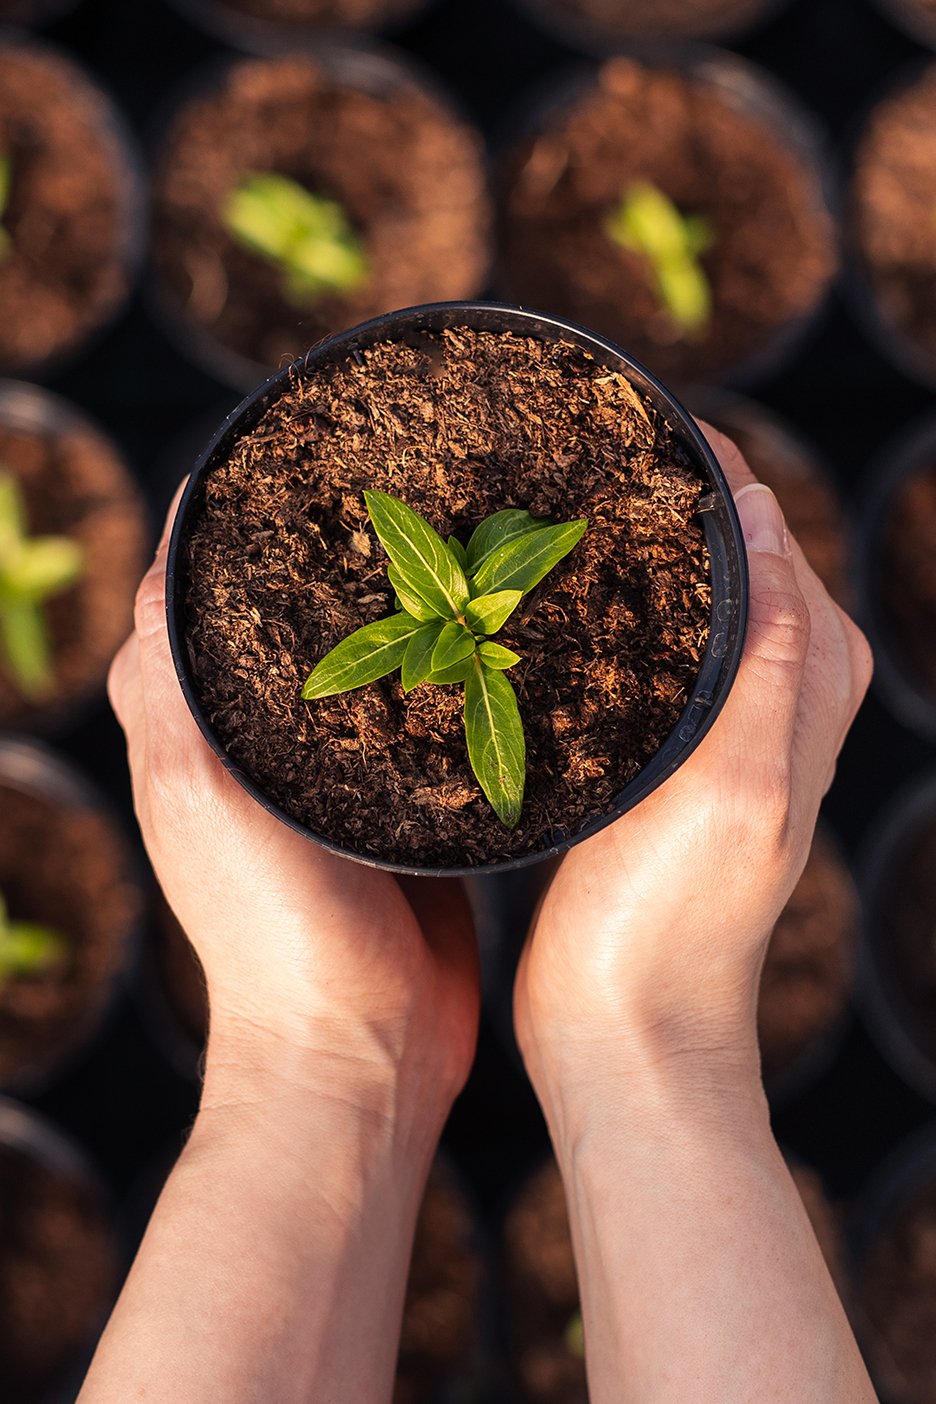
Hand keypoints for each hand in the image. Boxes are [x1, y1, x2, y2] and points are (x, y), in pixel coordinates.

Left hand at [109, 486, 478, 1132]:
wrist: (362, 1047)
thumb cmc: (275, 933)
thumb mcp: (205, 796)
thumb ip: (175, 692)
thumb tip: (164, 564)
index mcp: (193, 732)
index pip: (194, 599)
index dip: (226, 528)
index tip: (284, 460)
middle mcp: (255, 743)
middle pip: (280, 618)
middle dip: (321, 556)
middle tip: (389, 488)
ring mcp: (329, 772)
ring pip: (353, 660)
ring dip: (388, 607)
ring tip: (446, 539)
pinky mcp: (397, 800)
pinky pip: (412, 713)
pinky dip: (434, 669)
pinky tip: (482, 633)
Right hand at [509, 424, 875, 1403]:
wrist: (625, 1036)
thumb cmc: (676, 926)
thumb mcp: (736, 785)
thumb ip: (769, 661)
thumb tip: (767, 526)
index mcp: (804, 713)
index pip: (785, 563)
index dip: (734, 490)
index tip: (668, 427)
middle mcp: (774, 727)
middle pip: (754, 584)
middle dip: (702, 513)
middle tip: (622, 457)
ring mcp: (719, 755)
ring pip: (711, 627)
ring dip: (670, 567)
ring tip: (602, 513)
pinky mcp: (664, 783)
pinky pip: (668, 677)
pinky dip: (640, 629)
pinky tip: (582, 616)